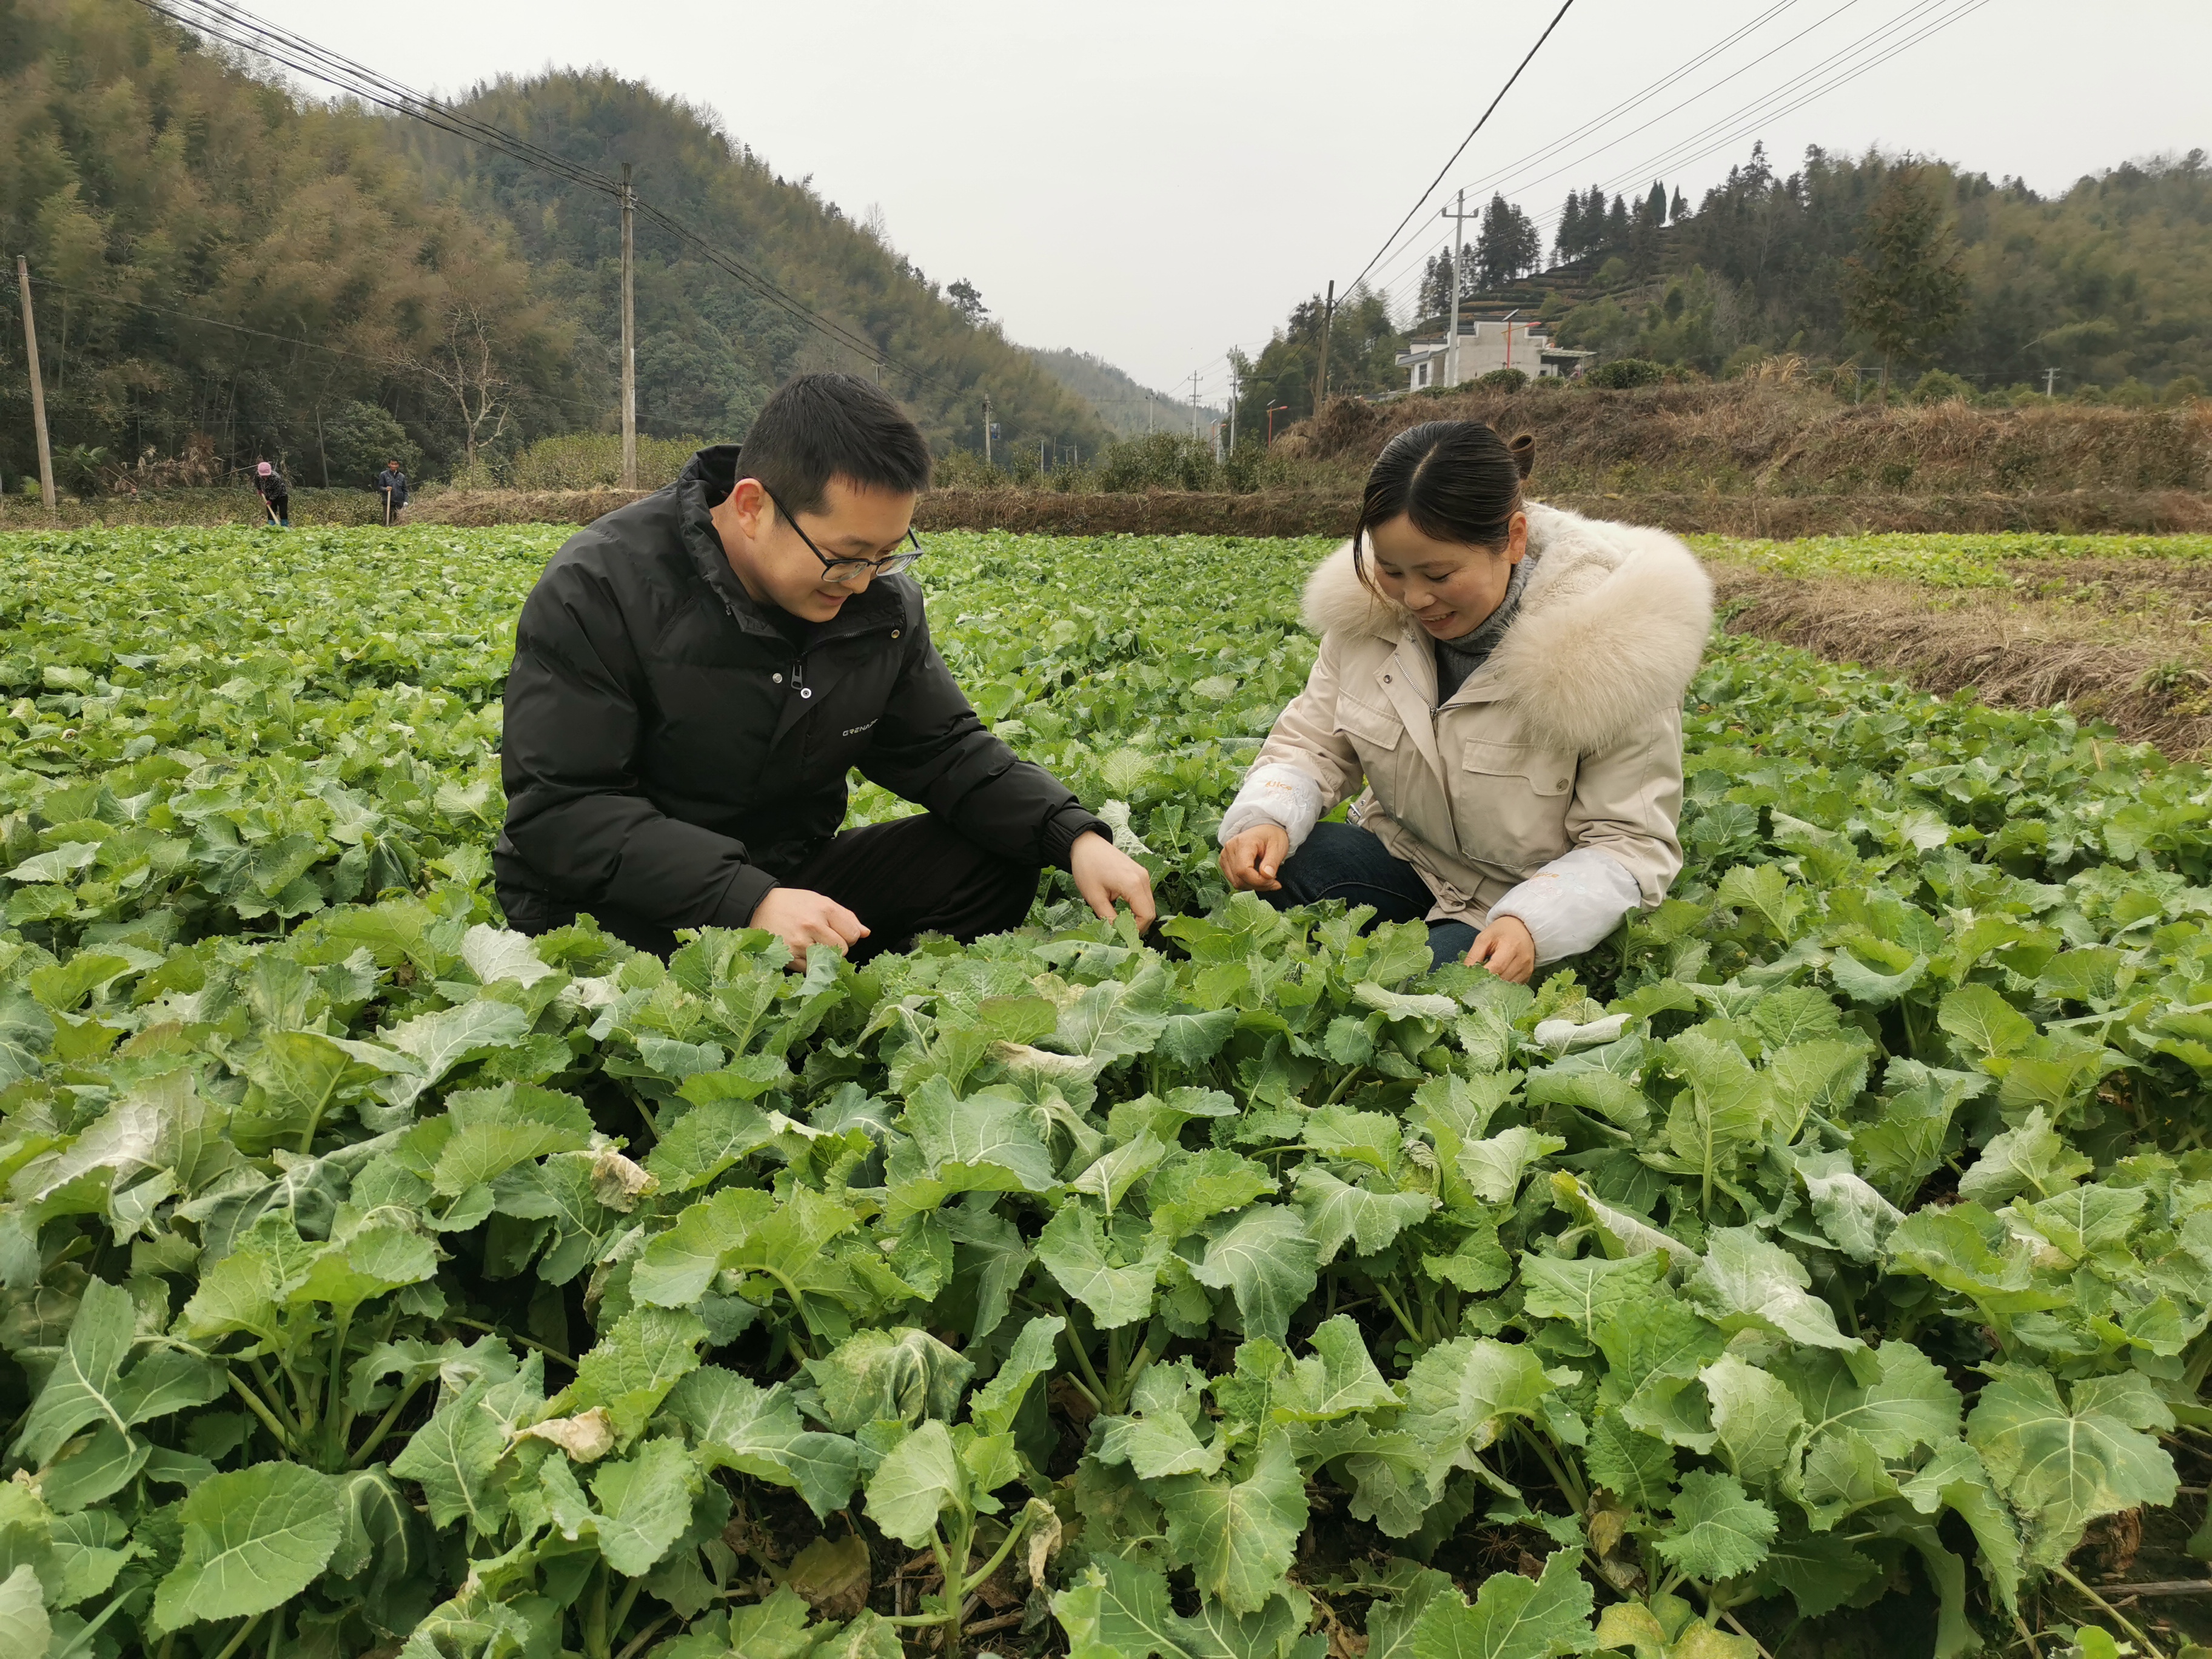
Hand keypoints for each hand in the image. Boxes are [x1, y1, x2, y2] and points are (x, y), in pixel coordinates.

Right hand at [750, 886, 868, 965]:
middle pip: (841, 950)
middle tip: (823, 939)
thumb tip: (865, 933)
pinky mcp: (788, 957)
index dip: (847, 936)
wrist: (758, 906)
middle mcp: (812, 926)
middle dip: (836, 947)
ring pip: (826, 962)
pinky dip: (808, 963)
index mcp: (824, 909)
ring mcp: (799, 943)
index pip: (852, 935)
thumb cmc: (793, 903)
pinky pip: (809, 969)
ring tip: (810, 944)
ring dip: (823, 957)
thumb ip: (845, 917)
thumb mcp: (821, 901)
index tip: (838, 933)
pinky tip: (800, 950)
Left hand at [1070, 831, 1156, 932]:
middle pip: (1151, 911)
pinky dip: (1137, 906)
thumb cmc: (1087, 867)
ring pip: (1149, 903)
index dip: (1137, 929)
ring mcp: (1143, 875)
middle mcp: (1143, 879)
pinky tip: (1123, 909)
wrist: (1086, 844)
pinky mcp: (1140, 873)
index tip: (1122, 935)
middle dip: (1138, 924)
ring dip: (1138, 915)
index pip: (1146, 915)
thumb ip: (1108, 917)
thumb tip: (1117, 932)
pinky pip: (1144, 895)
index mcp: (1133, 884)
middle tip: (1121, 932)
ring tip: (1120, 921)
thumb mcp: (1094, 897)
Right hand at [1219, 824, 1290, 892]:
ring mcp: (1225, 857)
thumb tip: (1267, 876)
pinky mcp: (1225, 863)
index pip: (1243, 870)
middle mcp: (1229, 849)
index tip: (1274, 881)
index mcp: (1242, 843)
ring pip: (1236, 882)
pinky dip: (1248, 883)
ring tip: (1267, 878)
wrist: (1263, 830)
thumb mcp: (1277, 846)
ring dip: (1254, 886)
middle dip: (1259, 885)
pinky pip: (1235, 881)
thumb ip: (1272, 862)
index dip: (1258, 881)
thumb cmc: (1271, 836)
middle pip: (1239, 879)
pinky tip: (1258, 877)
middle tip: (1274, 882)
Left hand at [1465, 916, 1536, 982]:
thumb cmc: (1501, 931)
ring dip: (1495, 988)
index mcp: (1510, 947)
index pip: (1496, 968)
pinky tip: (1495, 983)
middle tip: (1474, 986)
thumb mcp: (1484, 938)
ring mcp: (1527, 968)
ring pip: (1508, 986)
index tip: (1469, 982)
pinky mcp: (1528, 974)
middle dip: (1486, 985)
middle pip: (1502, 980)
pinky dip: (1503, 987)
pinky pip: (1514, 986)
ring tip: (1483, 984)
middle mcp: (1522, 959)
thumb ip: (1473, 956)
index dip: (1482, 977)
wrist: (1523, 927)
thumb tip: (1464, 973)